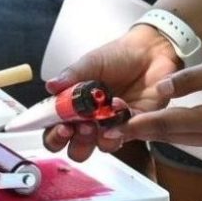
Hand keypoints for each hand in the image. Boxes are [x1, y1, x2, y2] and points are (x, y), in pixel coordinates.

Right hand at [42, 26, 183, 160]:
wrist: (150, 51)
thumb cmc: (118, 56)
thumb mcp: (92, 62)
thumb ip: (72, 75)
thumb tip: (51, 85)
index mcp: (75, 107)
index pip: (56, 130)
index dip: (54, 136)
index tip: (60, 127)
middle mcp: (91, 121)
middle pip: (75, 149)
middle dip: (75, 144)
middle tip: (81, 128)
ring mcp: (112, 125)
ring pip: (100, 147)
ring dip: (98, 138)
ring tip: (101, 120)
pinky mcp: (134, 126)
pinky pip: (125, 135)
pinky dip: (122, 126)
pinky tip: (122, 108)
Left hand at [124, 48, 201, 150]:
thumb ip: (194, 78)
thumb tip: (162, 88)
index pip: (171, 123)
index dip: (143, 123)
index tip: (119, 124)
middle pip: (174, 136)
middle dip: (145, 132)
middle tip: (116, 128)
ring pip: (185, 139)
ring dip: (160, 133)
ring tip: (135, 125)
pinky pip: (198, 137)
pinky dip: (178, 131)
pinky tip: (168, 123)